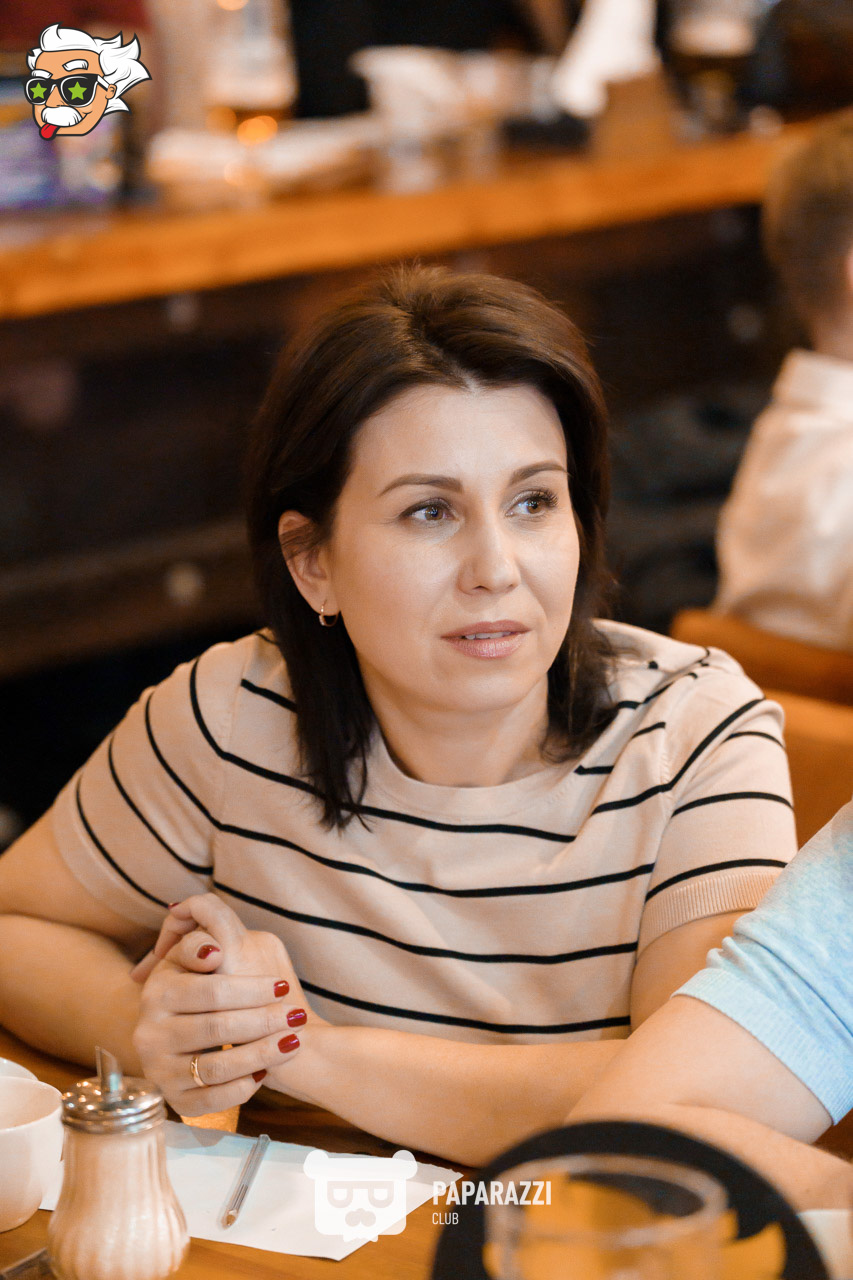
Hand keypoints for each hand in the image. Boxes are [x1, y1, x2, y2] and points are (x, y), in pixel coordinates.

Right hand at [131, 894, 316, 1114]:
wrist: (182, 1035)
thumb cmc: (197, 988)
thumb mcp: (191, 958)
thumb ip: (198, 943)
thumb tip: (214, 950)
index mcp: (157, 992)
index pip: (210, 991)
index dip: (250, 989)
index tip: (282, 986)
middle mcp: (149, 1033)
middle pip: (217, 1029)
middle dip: (263, 1020)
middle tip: (296, 1016)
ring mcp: (159, 1070)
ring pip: (217, 1067)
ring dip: (261, 1054)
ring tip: (292, 1042)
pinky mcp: (174, 1100)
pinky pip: (210, 1101)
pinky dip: (242, 1088)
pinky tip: (266, 1073)